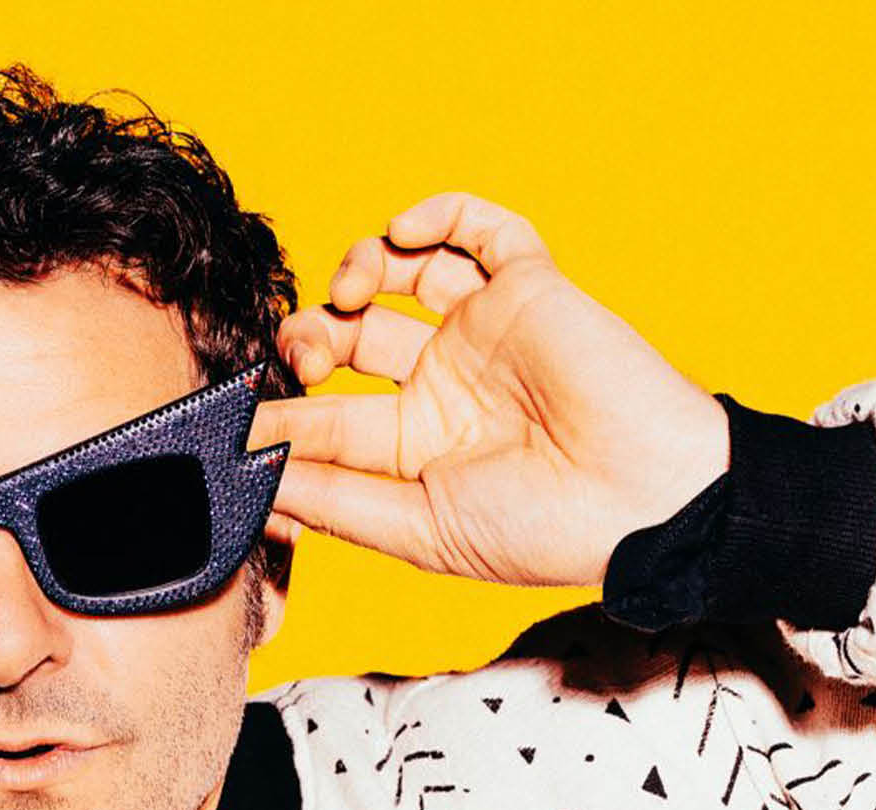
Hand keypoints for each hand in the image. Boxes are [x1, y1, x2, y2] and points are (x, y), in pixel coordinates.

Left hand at [250, 191, 731, 588]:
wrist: (642, 500)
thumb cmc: (541, 531)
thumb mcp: (418, 528)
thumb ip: (332, 501)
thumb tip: (248, 484)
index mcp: (416, 443)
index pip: (325, 415)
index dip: (277, 413)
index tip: (233, 419)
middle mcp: (445, 381)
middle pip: (351, 332)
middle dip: (309, 333)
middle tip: (301, 352)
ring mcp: (486, 331)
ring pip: (401, 270)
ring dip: (357, 266)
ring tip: (350, 290)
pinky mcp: (529, 288)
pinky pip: (480, 227)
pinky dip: (437, 212)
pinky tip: (403, 232)